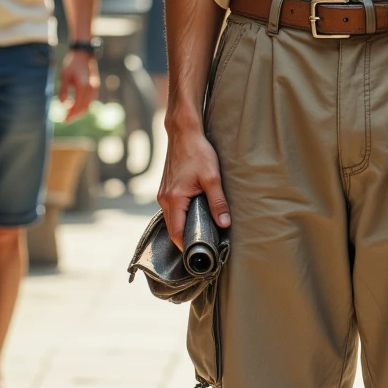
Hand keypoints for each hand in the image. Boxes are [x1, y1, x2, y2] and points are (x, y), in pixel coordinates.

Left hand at [58, 49, 99, 120]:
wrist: (84, 53)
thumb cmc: (72, 63)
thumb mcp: (64, 76)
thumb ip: (63, 90)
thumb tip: (61, 104)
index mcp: (83, 86)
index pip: (78, 106)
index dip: (71, 115)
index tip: (63, 120)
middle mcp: (91, 88)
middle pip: (84, 108)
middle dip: (75, 115)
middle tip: (65, 120)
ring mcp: (95, 87)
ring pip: (88, 105)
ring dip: (79, 110)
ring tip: (68, 112)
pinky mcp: (95, 86)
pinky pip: (90, 100)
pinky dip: (83, 105)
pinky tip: (73, 104)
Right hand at [159, 122, 230, 247]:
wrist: (184, 133)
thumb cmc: (198, 152)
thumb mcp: (212, 178)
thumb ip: (218, 202)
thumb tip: (224, 223)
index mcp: (174, 199)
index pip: (176, 233)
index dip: (187, 246)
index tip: (200, 254)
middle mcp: (164, 199)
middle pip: (172, 229)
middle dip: (186, 240)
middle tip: (204, 248)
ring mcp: (163, 194)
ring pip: (171, 220)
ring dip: (184, 228)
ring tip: (201, 235)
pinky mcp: (166, 189)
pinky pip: (172, 211)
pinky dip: (181, 218)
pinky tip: (194, 218)